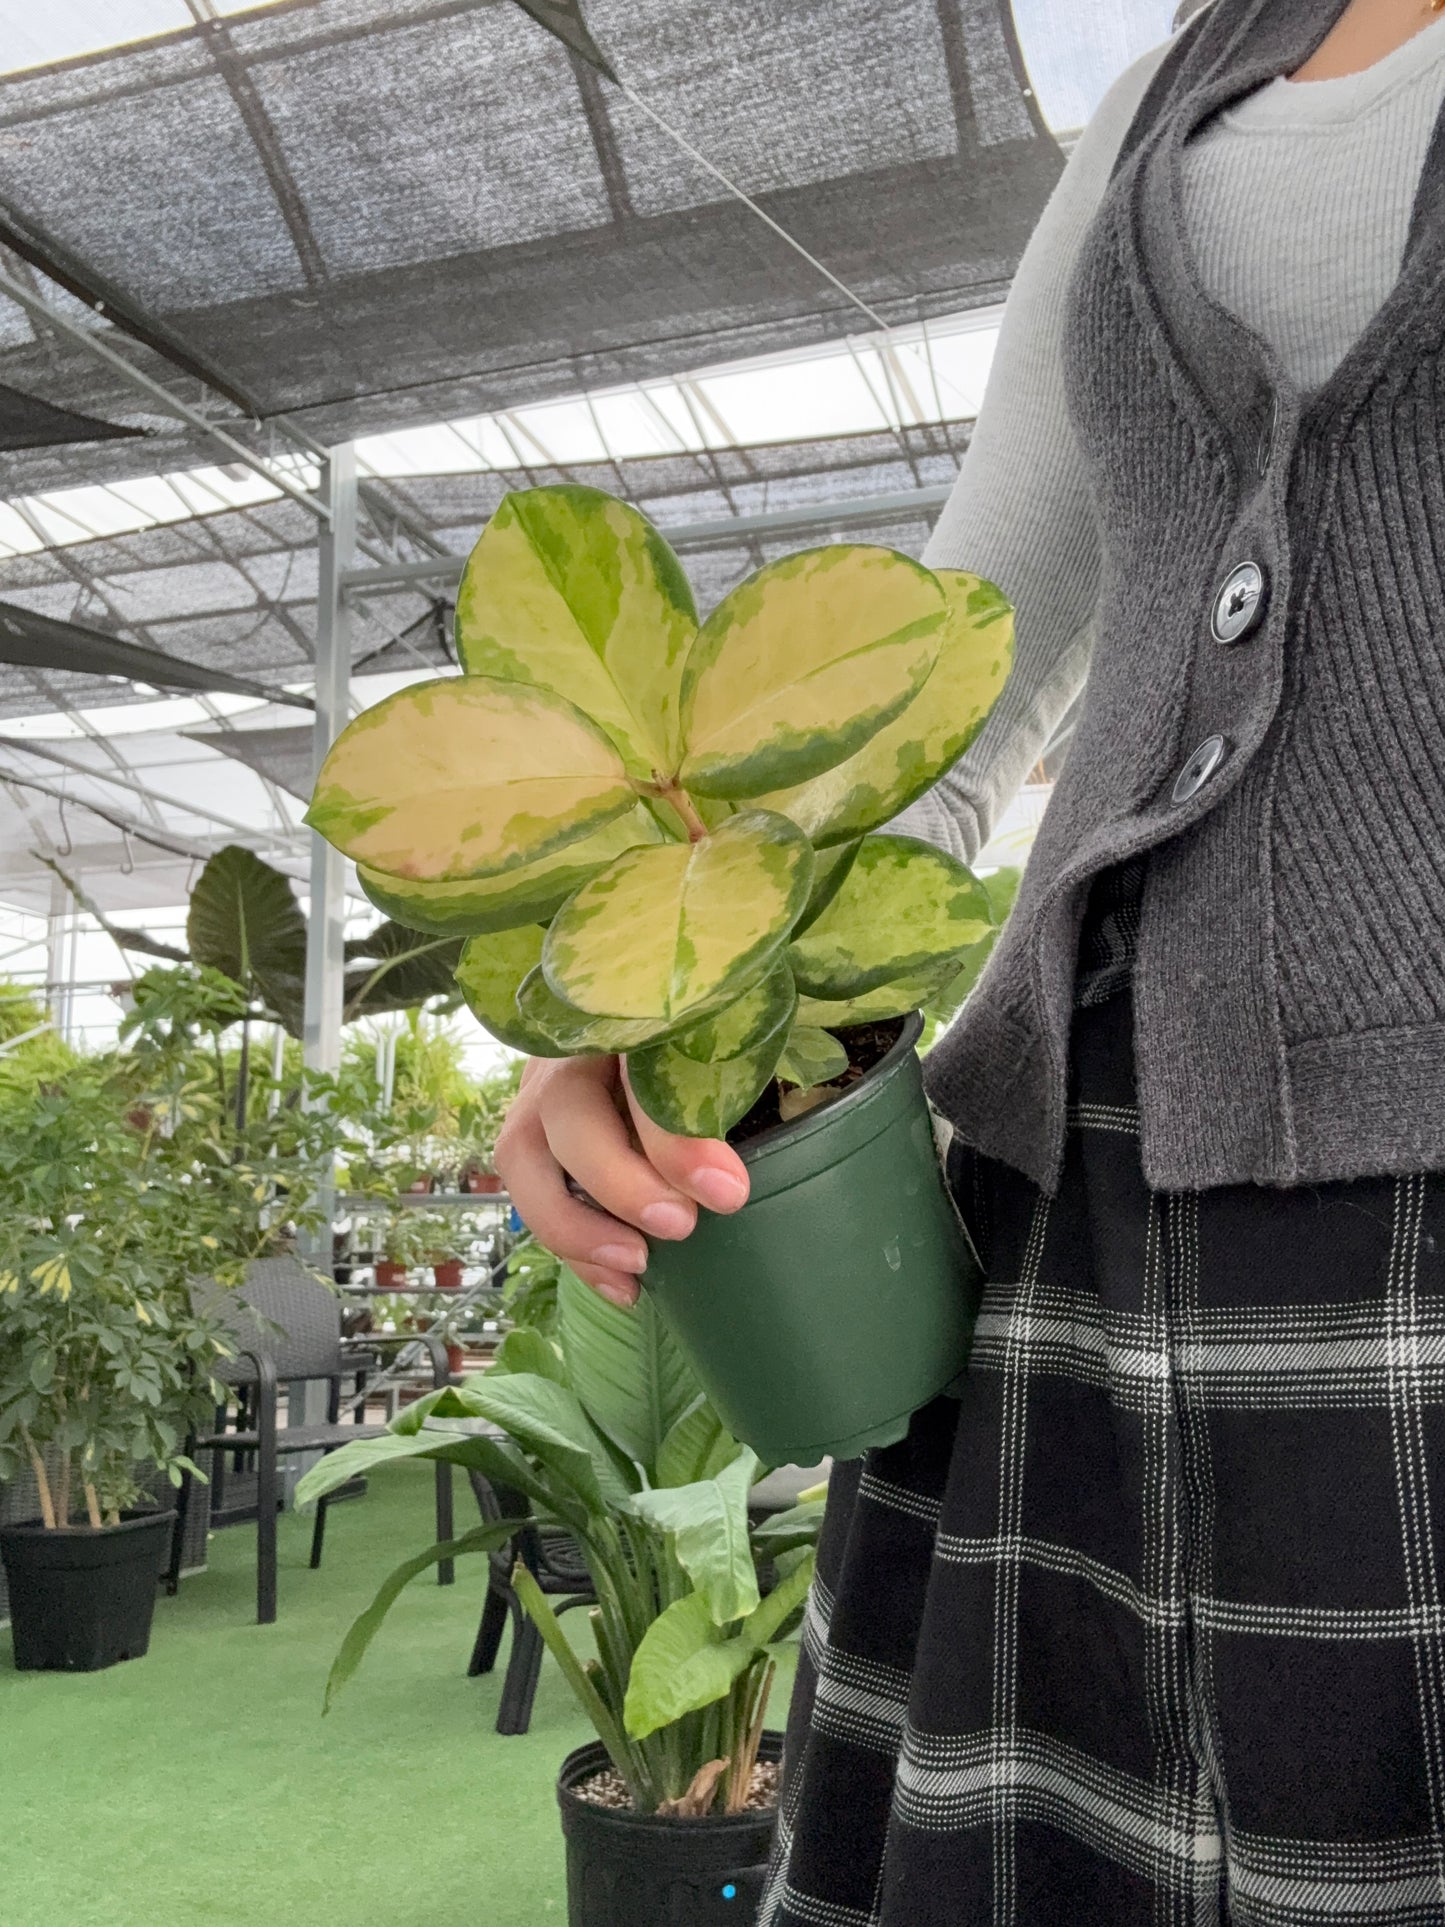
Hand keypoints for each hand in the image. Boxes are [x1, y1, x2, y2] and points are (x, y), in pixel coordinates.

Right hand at [494, 1055, 749, 1307]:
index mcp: (626, 1012)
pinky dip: (575, 1250)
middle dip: (620, 1182)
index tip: (725, 1189)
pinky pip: (534, 1197)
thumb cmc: (698, 1041)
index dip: (672, 1134)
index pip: (636, 1065)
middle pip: (569, 1111)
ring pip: (525, 1157)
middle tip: (681, 1226)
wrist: (650, 1030)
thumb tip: (734, 1175)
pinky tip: (623, 1288)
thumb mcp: (722, 1045)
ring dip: (577, 1225)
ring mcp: (538, 1093)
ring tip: (638, 1265)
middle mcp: (570, 1048)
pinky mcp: (532, 1141)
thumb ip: (729, 1080)